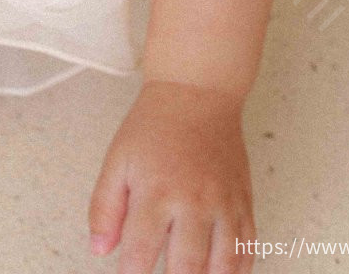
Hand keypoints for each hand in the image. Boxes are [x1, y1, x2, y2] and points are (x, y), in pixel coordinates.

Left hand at [87, 78, 256, 272]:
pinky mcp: (244, 202)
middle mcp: (194, 202)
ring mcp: (224, 204)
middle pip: (187, 268)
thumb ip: (104, 208)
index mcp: (156, 192)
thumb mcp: (117, 160)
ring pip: (224, 266)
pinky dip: (238, 270)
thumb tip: (100, 249)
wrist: (196, 93)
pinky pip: (248, 248)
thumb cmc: (155, 126)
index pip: (141, 254)